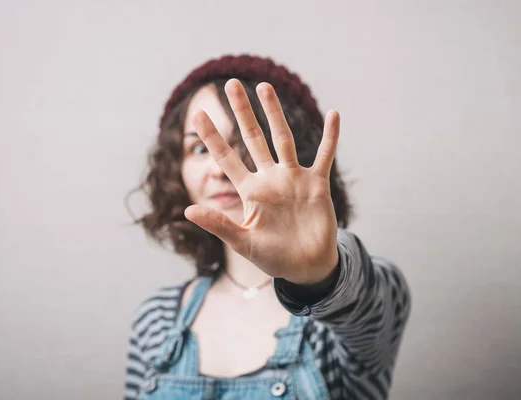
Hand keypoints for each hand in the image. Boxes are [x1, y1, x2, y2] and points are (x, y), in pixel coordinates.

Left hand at [184, 79, 339, 283]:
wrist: (306, 266)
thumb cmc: (273, 257)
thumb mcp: (243, 242)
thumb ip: (219, 225)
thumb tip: (187, 211)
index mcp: (251, 191)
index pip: (227, 159)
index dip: (213, 138)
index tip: (198, 116)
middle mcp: (270, 178)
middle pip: (253, 138)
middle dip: (242, 112)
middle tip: (230, 84)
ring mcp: (294, 179)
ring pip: (283, 138)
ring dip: (275, 113)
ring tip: (264, 86)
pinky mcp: (317, 184)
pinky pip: (324, 155)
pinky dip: (330, 137)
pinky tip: (333, 114)